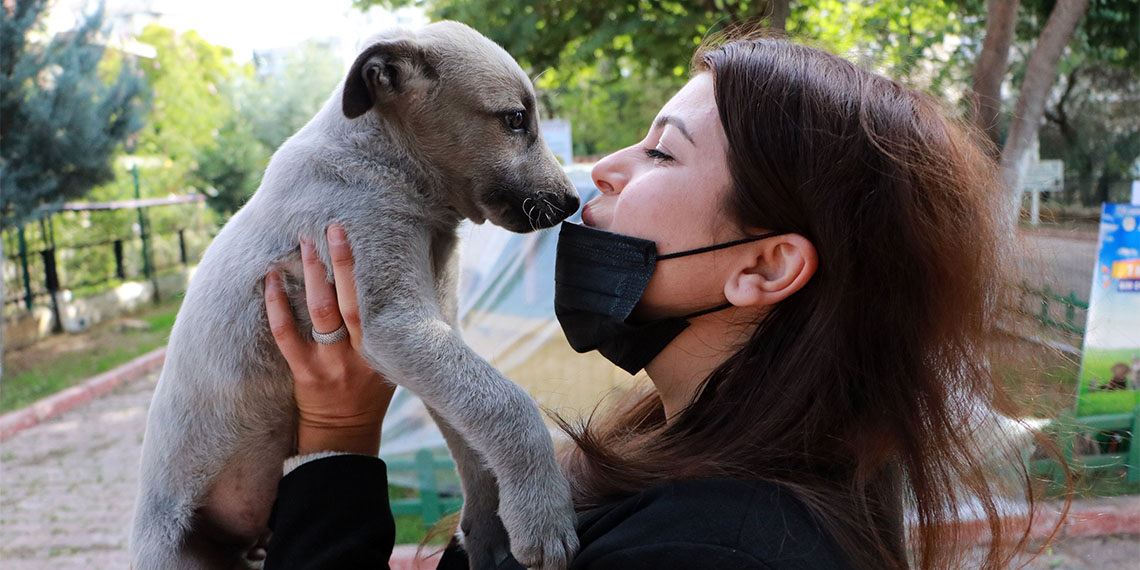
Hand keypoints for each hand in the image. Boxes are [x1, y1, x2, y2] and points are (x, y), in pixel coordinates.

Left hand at [264, 223, 395, 455]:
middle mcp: (358, 354)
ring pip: (320, 312)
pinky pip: (286, 334)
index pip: (375, 304)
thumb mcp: (394, 363)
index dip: (367, 272)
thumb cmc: (370, 393)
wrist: (344, 435)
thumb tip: (403, 287)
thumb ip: (392, 332)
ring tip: (304, 242)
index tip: (361, 240)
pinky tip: (271, 279)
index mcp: (382, 350)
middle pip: (350, 301)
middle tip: (333, 228)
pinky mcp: (303, 371)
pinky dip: (277, 305)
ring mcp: (328, 363)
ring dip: (312, 274)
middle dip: (342, 262)